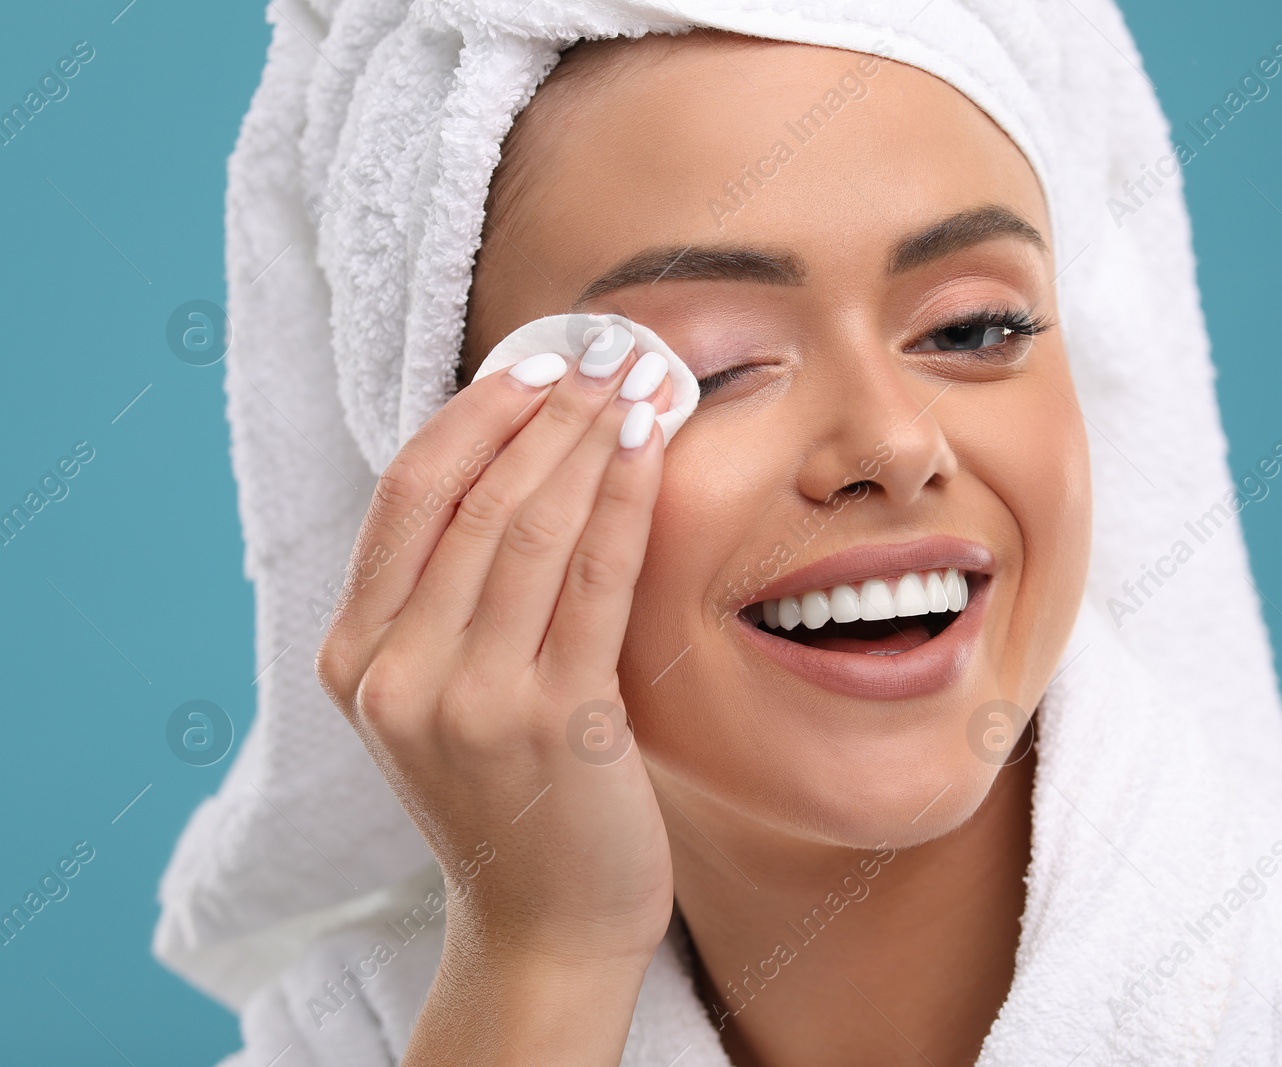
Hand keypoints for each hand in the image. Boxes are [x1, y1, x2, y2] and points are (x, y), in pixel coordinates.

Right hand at [316, 326, 676, 980]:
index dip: (473, 417)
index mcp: (352, 659)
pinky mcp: (551, 719)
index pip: (406, 497)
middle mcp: (394, 675)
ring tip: (634, 385)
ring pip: (529, 526)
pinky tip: (650, 451)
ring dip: (588, 439)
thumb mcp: (442, 695)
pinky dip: (623, 500)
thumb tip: (519, 461)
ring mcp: (468, 700)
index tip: (534, 366)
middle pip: (472, 499)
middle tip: (602, 355)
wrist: (544, 920)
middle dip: (546, 413)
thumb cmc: (511, 794)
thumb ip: (452, 599)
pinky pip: (592, 578)